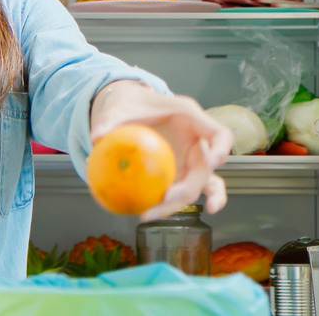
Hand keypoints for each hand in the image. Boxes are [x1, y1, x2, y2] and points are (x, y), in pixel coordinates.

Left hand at [90, 81, 231, 220]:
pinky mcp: (179, 173)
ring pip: (197, 186)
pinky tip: (158, 213)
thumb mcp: (120, 107)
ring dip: (180, 202)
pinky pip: (185, 192)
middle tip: (167, 197)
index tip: (212, 162)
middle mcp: (196, 141)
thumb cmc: (131, 104)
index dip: (221, 149)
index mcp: (191, 119)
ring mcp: (189, 160)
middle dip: (190, 187)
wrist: (127, 108)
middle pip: (205, 169)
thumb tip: (96, 137)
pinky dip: (177, 205)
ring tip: (155, 212)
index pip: (220, 134)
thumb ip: (110, 120)